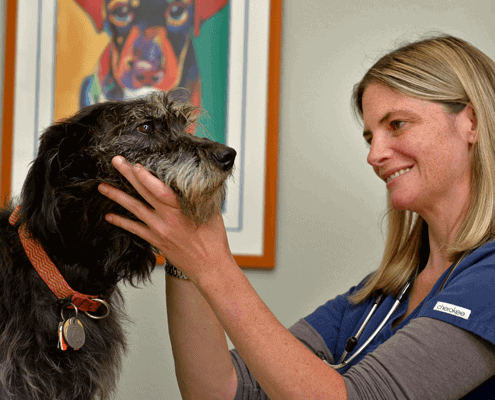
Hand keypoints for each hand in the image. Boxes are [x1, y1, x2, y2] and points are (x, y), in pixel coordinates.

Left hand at [98, 156, 235, 282]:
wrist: (209, 266)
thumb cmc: (213, 239)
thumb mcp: (211, 212)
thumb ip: (201, 195)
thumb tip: (197, 178)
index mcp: (182, 209)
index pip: (160, 190)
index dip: (146, 177)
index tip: (135, 164)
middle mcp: (168, 219)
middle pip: (144, 193)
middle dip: (128, 175)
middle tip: (116, 161)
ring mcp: (159, 230)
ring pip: (134, 209)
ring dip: (117, 197)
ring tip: (102, 187)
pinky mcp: (156, 240)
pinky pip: (135, 229)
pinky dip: (121, 222)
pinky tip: (109, 216)